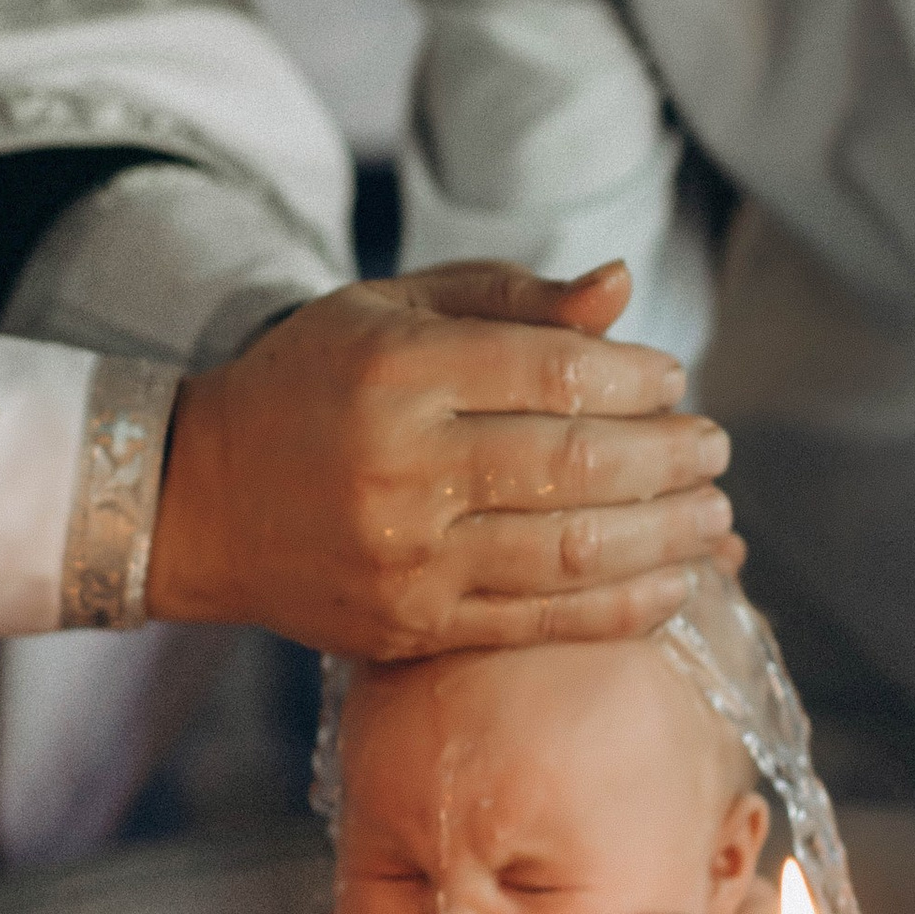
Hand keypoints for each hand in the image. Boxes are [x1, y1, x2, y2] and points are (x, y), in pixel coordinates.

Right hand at [147, 259, 741, 655]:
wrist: (198, 498)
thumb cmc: (312, 385)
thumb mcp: (392, 310)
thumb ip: (511, 297)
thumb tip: (621, 288)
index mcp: (400, 370)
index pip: (556, 372)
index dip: (638, 378)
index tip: (674, 380)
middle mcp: (403, 466)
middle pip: (578, 465)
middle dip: (671, 458)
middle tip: (715, 448)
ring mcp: (407, 556)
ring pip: (572, 551)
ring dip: (667, 537)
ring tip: (714, 517)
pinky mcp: (410, 625)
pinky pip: (540, 623)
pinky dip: (623, 607)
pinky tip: (674, 585)